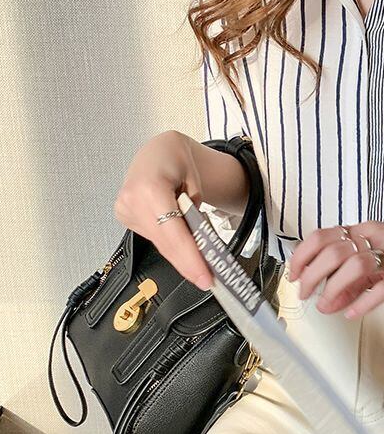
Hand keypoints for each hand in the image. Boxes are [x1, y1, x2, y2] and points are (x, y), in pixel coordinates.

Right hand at [113, 130, 246, 290]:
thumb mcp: (196, 181)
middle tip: (208, 281)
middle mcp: (131, 200)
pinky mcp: (124, 217)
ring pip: (159, 244)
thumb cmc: (177, 160)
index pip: (172, 232)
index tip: (204, 277)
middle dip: (187, 264)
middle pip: (164, 243)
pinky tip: (184, 248)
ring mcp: (124, 210)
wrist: (157, 152)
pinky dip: (171, 244)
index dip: (189, 258)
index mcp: (149, 187)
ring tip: (202, 267)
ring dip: (180, 256)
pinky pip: (154, 238)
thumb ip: (196, 211)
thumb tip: (200, 243)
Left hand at [286, 211, 383, 318]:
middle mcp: (377, 237)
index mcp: (366, 230)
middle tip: (307, 294)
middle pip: (333, 251)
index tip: (294, 274)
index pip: (323, 236)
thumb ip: (355, 274)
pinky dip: (364, 301)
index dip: (302, 256)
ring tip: (327, 305)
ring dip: (334, 288)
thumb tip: (328, 297)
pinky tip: (353, 312)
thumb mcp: (383, 252)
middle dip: (311, 276)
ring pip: (355, 266)